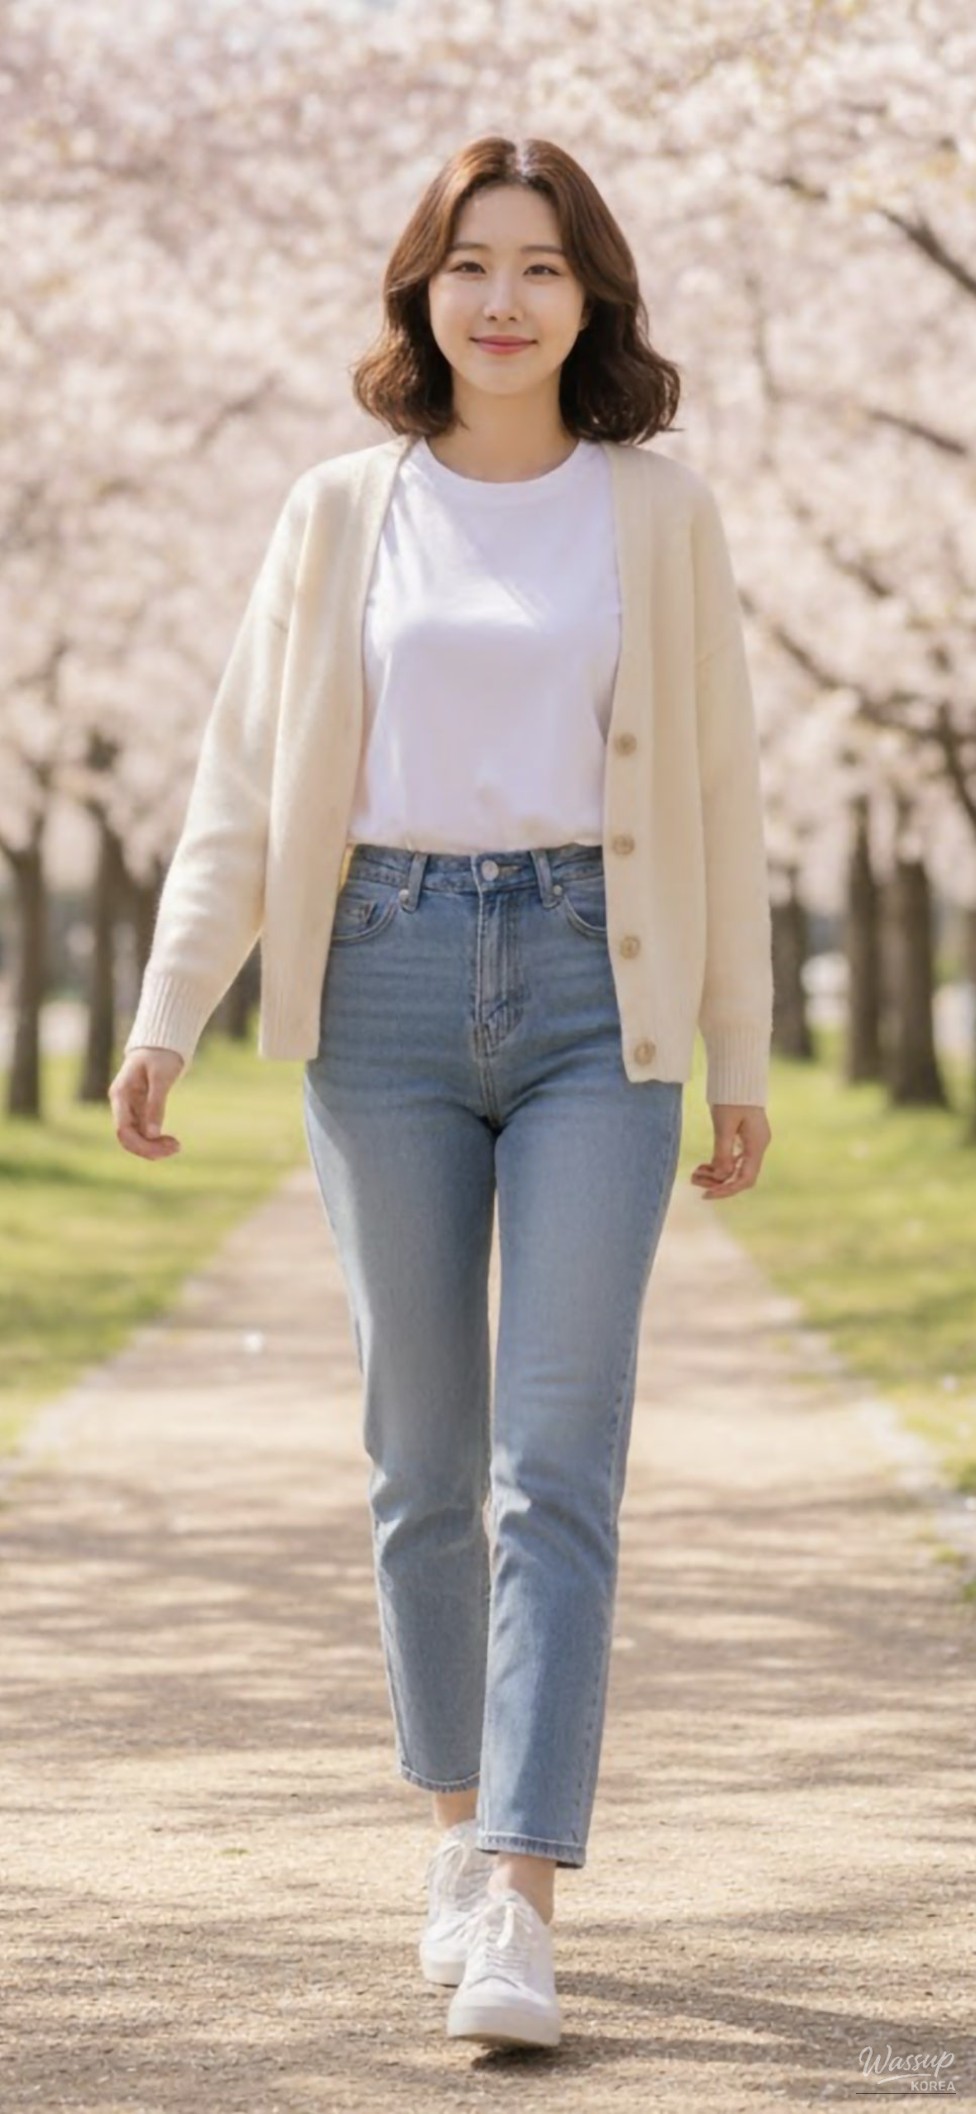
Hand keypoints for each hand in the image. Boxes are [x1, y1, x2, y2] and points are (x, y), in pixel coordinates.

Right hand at [108, 1046, 184, 1160]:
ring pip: (135, 1137)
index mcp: (120, 1094)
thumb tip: (153, 1134)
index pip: (123, 1129)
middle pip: (127, 1137)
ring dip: (153, 1146)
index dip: (142, 1144)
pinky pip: (143, 1132)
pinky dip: (156, 1140)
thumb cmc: (161, 1055)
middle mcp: (121, 1104)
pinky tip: (172, 1142)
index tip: (167, 1146)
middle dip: (149, 1148)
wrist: (161, 1043)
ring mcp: (129, 1108)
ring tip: (176, 1146)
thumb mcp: (161, 1078)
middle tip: (177, 1148)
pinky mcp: (139, 1110)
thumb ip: (156, 1105)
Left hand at [691, 1103, 770, 1201]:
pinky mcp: (744, 1138)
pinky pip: (732, 1158)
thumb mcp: (724, 1124)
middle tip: (694, 1181)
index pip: (745, 1179)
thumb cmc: (732, 1096)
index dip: (726, 1190)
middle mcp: (758, 1146)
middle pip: (740, 1176)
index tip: (706, 1194)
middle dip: (718, 1183)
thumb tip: (720, 1176)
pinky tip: (702, 1166)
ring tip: (694, 1175)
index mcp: (757, 1144)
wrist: (739, 1076)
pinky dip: (718, 1164)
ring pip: (735, 1169)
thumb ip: (723, 1151)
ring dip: (715, 1175)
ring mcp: (752, 1142)